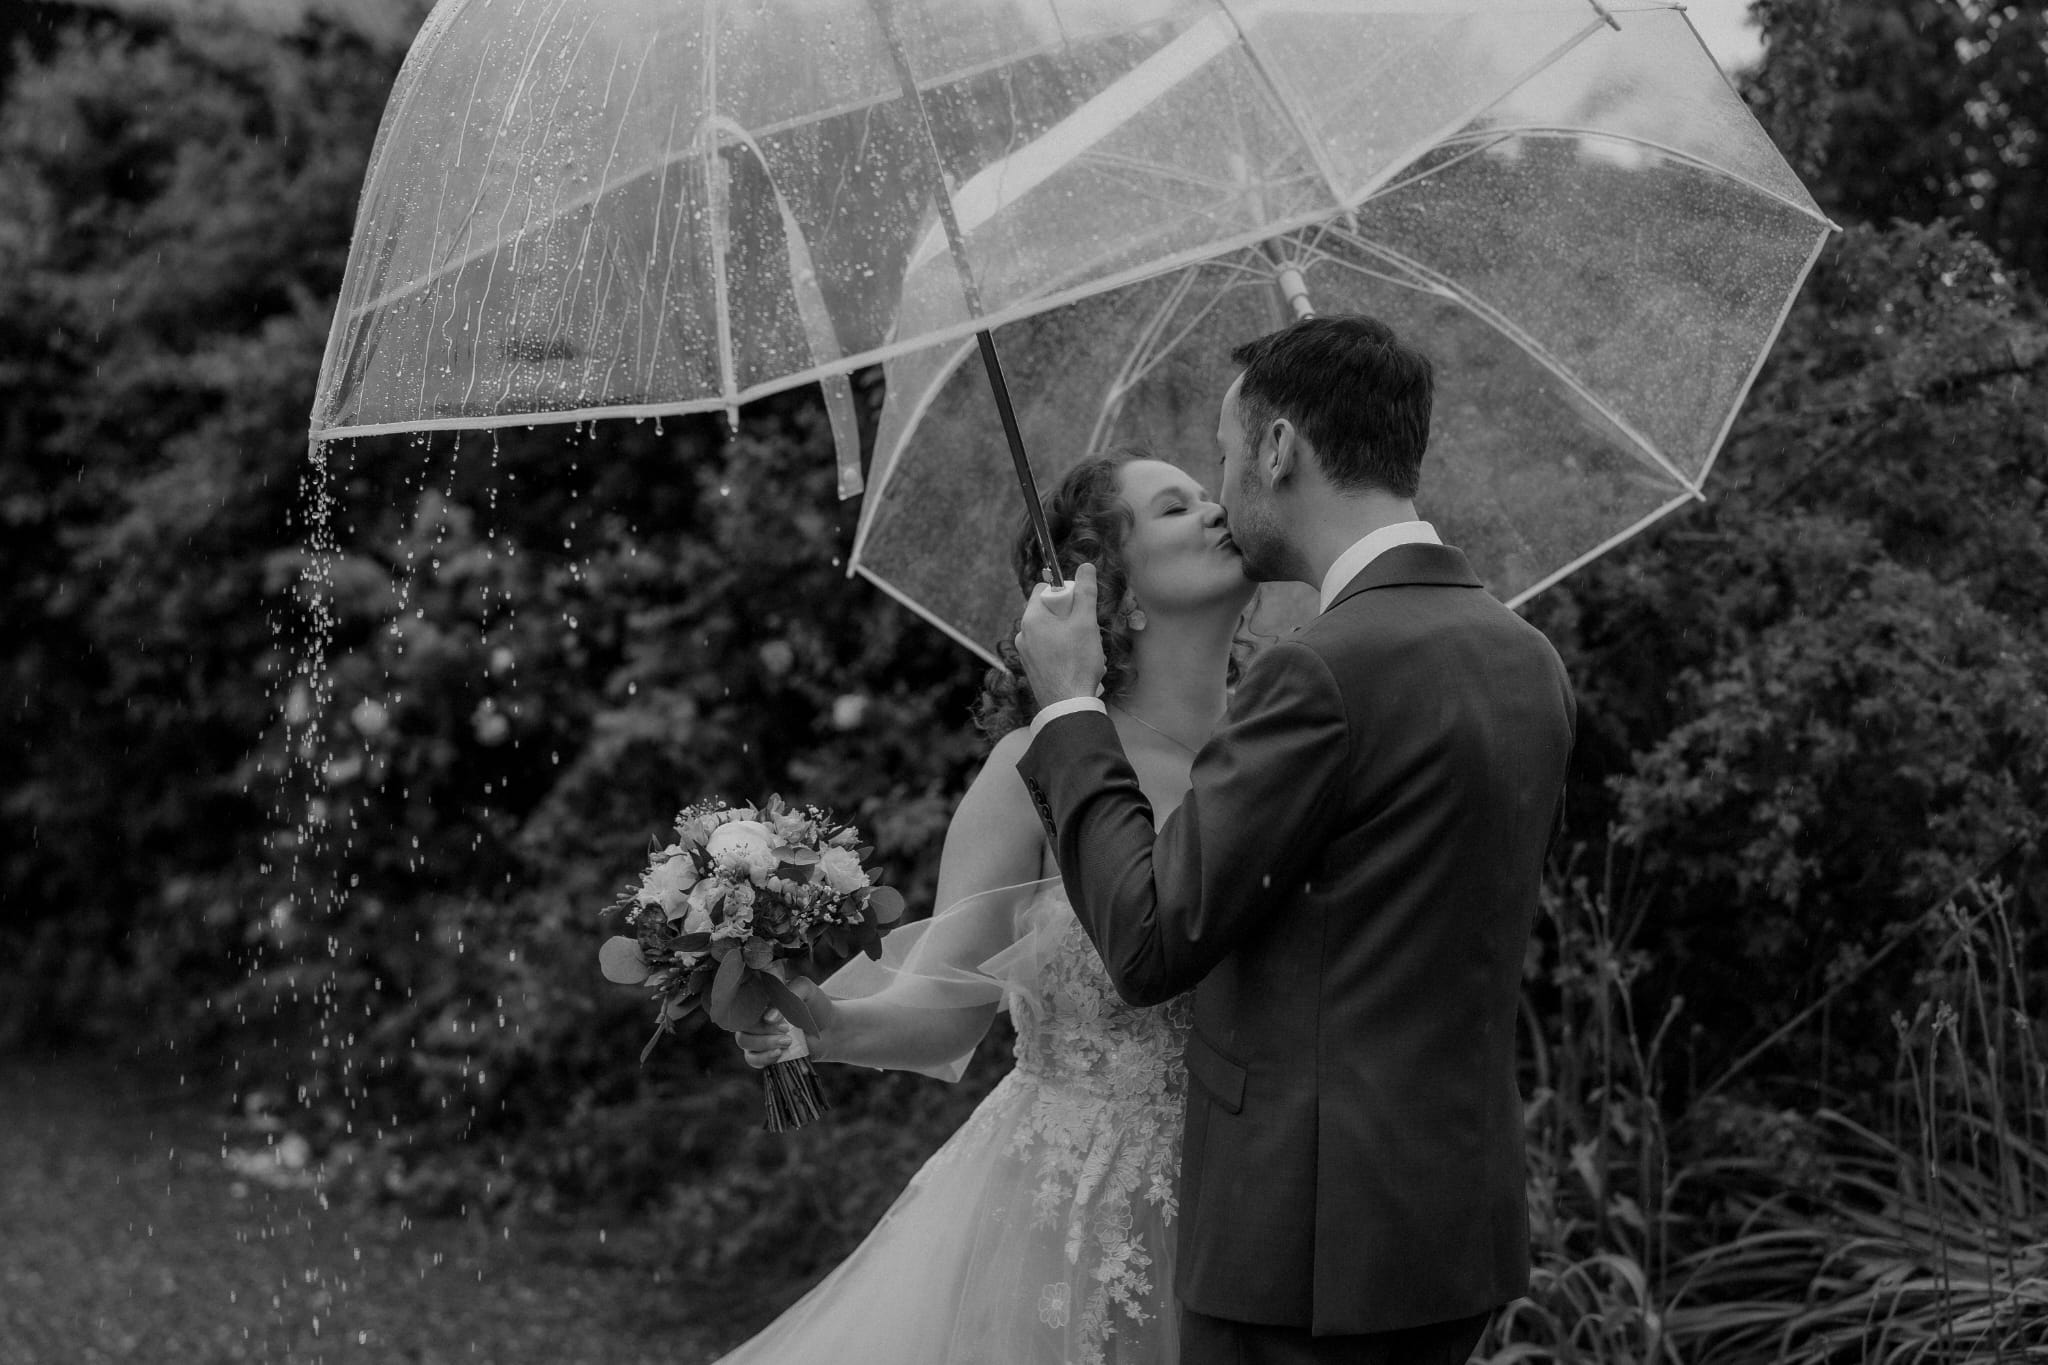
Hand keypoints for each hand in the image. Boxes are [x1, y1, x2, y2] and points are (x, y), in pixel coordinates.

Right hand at [733, 978, 836, 1067]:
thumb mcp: (806, 989)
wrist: (831, 1028)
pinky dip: (762, 1058)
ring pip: (744, 1042)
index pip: (743, 1004)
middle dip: (763, 1031)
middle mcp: (754, 1015)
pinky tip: (779, 1054)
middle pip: (742, 1024)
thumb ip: (790, 994)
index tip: (780, 1019)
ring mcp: (757, 1035)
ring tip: (787, 1042)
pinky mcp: (764, 1053)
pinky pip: (751, 1059)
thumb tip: (768, 1018)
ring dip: (764, 1044)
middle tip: (787, 1030)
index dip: (757, 1013)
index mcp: (759, 996)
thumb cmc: (816, 1005)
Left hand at [1015, 562, 1103, 705]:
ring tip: (1085, 653)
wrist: (1067, 706)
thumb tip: (1086, 567)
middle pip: (1050, 611)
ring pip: (1052, 632)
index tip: (1080, 606)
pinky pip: (1049, 650)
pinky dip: (1064, 652)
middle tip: (1086, 631)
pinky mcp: (1032, 669)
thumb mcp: (1086, 623)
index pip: (1045, 589)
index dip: (1065, 592)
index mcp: (1031, 618)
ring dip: (1071, 636)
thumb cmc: (1076, 663)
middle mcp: (1023, 633)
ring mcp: (1025, 653)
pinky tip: (1078, 666)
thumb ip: (1086, 592)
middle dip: (1072, 617)